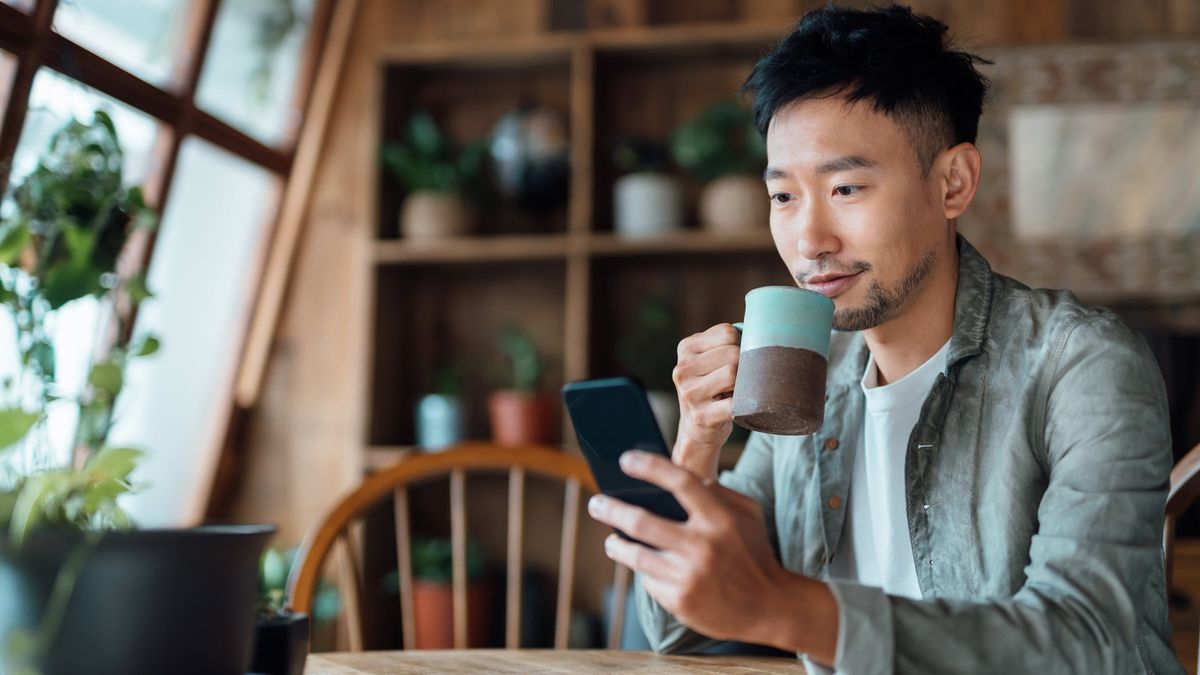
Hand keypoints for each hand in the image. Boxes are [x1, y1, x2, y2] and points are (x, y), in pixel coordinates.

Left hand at [587, 449, 836, 661]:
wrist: (770, 607)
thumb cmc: (754, 553)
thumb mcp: (748, 515)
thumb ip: (717, 492)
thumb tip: (678, 477)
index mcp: (720, 520)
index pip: (680, 482)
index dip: (650, 466)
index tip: (626, 459)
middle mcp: (702, 547)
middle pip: (642, 521)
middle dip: (611, 509)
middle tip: (596, 502)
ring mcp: (689, 577)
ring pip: (636, 555)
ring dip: (616, 544)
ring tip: (611, 539)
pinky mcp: (680, 602)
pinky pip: (649, 581)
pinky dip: (645, 572)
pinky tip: (645, 567)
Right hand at [672, 323, 740, 476]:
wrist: (697, 430)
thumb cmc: (713, 389)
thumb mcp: (710, 360)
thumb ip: (727, 342)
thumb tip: (762, 327)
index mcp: (686, 348)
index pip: (727, 332)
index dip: (741, 345)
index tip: (734, 362)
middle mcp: (682, 369)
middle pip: (732, 353)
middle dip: (744, 366)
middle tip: (739, 381)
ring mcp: (689, 393)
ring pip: (733, 373)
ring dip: (743, 385)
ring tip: (736, 392)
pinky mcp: (701, 416)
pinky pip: (735, 403)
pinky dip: (744, 404)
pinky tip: (739, 407)